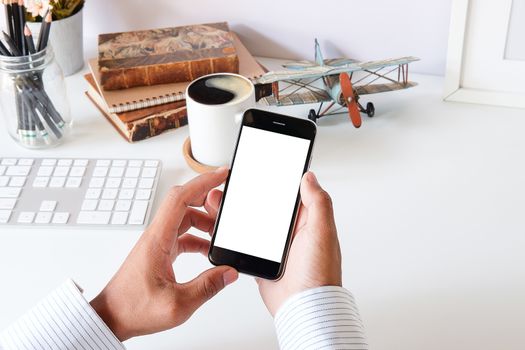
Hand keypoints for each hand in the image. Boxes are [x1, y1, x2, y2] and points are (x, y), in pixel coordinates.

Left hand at [90, 168, 238, 340]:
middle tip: (227, 207)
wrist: (113, 317)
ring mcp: (157, 243)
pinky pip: (182, 234)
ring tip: (221, 236)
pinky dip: (198, 238)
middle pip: (184, 204)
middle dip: (208, 201)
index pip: (180, 198)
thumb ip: (207, 287)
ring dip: (205, 222)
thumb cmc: (133, 309)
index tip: (221, 175)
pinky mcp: (159, 252)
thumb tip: (229, 272)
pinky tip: (209, 252)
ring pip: (185, 219)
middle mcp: (156, 236)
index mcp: (157, 240)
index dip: (203, 182)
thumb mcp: (177, 304)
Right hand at [205, 171, 341, 315]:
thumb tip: (309, 177)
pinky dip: (233, 236)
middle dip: (247, 195)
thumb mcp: (322, 231)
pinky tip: (222, 227)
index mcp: (306, 220)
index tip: (258, 169)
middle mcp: (290, 232)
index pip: (288, 194)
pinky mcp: (262, 261)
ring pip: (251, 223)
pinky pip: (244, 244)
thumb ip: (318, 201)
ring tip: (219, 203)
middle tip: (230, 186)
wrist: (303, 308)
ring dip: (235, 213)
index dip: (274, 181)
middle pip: (265, 206)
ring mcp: (274, 247)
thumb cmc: (319, 274)